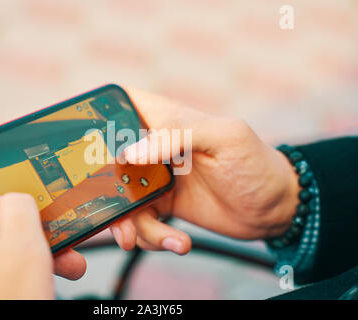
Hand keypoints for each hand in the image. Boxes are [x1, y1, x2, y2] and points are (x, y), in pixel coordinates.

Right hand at [109, 87, 300, 254]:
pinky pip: (141, 223)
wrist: (274, 209)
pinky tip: (178, 241)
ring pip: (120, 198)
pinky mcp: (161, 205)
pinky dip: (153, 237)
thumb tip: (130, 153)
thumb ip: (178, 135)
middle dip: (105, 190)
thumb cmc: (255, 163)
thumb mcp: (225, 137)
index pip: (118, 106)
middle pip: (107, 161)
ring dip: (130, 225)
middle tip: (118, 214)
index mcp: (163, 119)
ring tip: (161, 238)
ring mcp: (154, 178)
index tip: (83, 145)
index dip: (95, 120)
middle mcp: (153, 147)